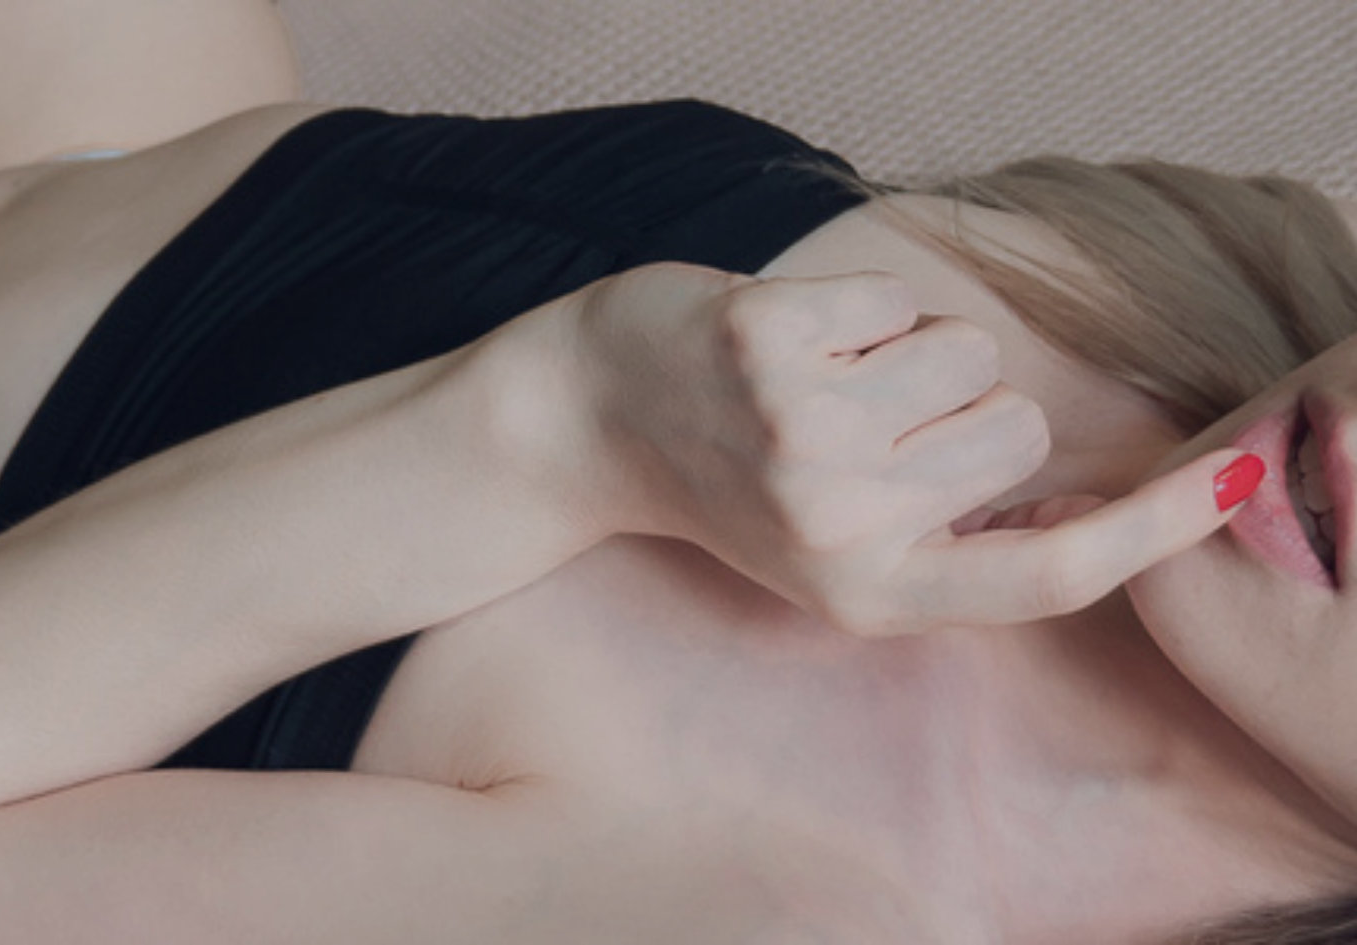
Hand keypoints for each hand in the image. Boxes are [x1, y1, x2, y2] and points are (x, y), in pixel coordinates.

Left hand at [564, 263, 1250, 634]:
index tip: (1226, 482)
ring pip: (969, 352)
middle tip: (861, 427)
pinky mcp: (764, 344)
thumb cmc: (727, 482)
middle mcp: (840, 528)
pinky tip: (779, 348)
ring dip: (910, 352)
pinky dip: (853, 310)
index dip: (1157, 531)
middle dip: (962, 408)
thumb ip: (949, 541)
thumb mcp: (833, 557)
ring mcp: (800, 434)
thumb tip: (1103, 506)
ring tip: (818, 384)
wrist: (583, 427)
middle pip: (1021, 429)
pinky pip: (896, 300)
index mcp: (869, 596)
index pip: (1052, 577)